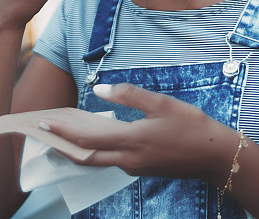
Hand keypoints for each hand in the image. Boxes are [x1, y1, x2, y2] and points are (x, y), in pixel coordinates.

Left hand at [42, 83, 236, 182]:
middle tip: (43, 134)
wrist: (216, 157)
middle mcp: (128, 159)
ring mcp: (134, 167)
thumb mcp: (161, 103)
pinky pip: (111, 160)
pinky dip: (96, 150)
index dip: (62, 133)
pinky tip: (93, 136)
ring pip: (98, 160)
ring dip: (78, 148)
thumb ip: (128, 95)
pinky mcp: (141, 169)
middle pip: (85, 157)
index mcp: (131, 141)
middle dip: (62, 146)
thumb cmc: (191, 126)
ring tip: (63, 132)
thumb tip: (99, 90)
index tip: (43, 125)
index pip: (86, 139)